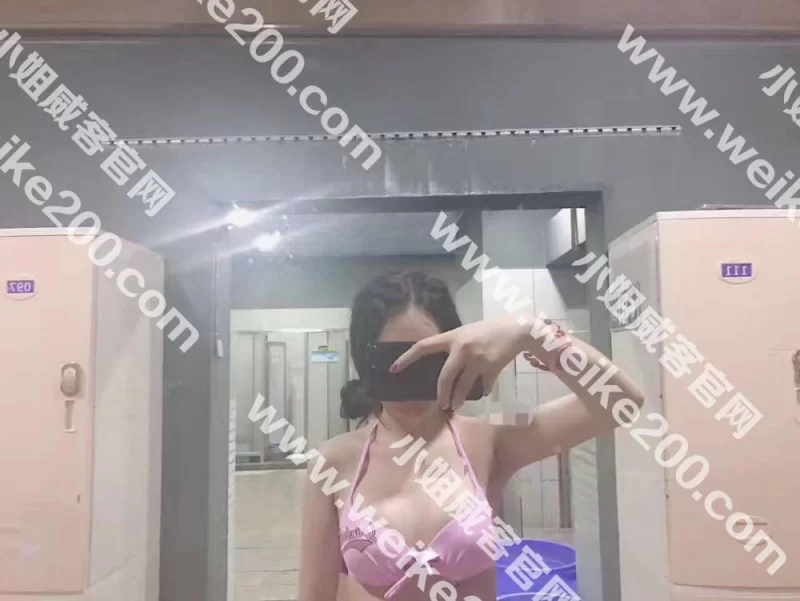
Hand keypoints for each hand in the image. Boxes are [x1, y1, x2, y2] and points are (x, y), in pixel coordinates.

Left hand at [391, 316, 527, 410]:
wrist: (514, 329)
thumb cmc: (486, 331)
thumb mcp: (465, 333)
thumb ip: (453, 347)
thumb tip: (440, 368)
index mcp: (452, 337)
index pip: (423, 346)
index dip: (407, 358)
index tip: (394, 369)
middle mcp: (462, 348)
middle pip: (445, 377)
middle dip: (442, 394)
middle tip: (441, 404)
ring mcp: (477, 359)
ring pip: (463, 386)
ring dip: (458, 399)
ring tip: (455, 406)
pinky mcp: (491, 368)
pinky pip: (484, 386)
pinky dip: (483, 391)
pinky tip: (483, 392)